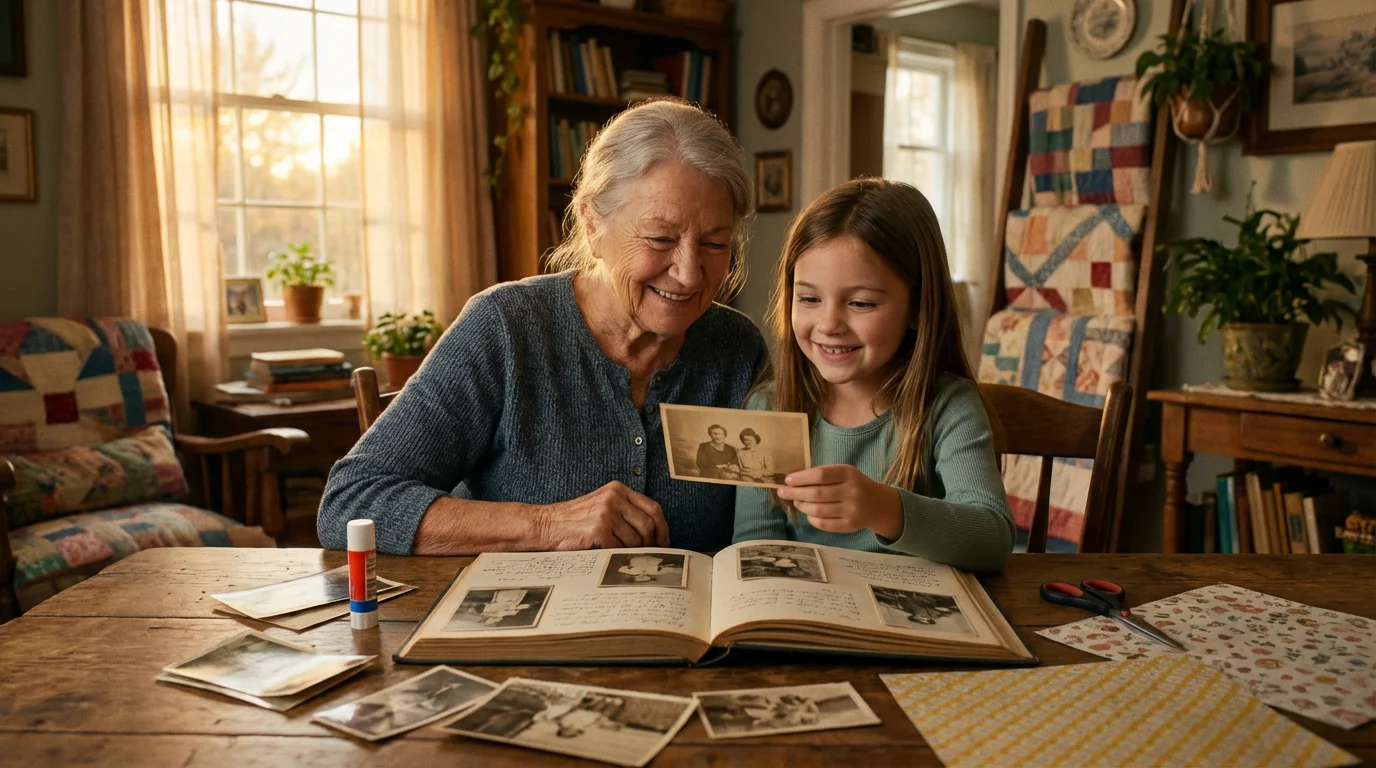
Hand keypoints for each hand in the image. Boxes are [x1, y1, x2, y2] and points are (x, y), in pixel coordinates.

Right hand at [535, 481, 669, 549]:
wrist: (546, 525)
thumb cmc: (575, 521)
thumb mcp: (603, 506)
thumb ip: (626, 512)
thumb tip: (655, 534)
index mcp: (618, 489)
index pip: (653, 508)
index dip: (662, 528)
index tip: (664, 542)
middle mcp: (614, 497)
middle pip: (648, 525)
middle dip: (650, 544)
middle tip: (645, 554)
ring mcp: (606, 512)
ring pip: (635, 540)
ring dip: (630, 551)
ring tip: (619, 553)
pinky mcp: (598, 529)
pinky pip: (620, 548)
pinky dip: (616, 555)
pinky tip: (606, 553)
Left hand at [776, 465, 903, 538]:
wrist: (878, 504)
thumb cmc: (854, 484)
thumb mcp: (844, 473)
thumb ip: (823, 475)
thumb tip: (793, 481)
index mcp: (849, 474)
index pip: (820, 475)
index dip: (801, 478)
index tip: (787, 480)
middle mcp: (852, 492)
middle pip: (817, 494)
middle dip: (795, 493)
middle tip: (782, 492)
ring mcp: (852, 510)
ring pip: (818, 510)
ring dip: (802, 506)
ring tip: (796, 502)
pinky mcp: (850, 526)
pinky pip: (824, 524)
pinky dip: (812, 518)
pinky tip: (808, 513)